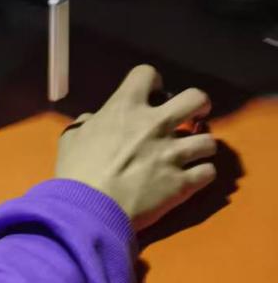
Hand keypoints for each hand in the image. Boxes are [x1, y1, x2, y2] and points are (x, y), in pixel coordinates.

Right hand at [55, 65, 215, 231]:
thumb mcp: (73, 136)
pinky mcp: (184, 183)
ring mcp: (174, 154)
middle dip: (199, 106)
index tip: (152, 94)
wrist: (91, 209)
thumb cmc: (77, 170)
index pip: (148, 73)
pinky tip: (192, 177)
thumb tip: (95, 121)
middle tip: (191, 117)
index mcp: (126, 107)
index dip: (152, 82)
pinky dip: (202, 174)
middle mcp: (156, 124)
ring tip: (190, 154)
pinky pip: (209, 172)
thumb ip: (89, 123)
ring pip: (209, 140)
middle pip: (196, 98)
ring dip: (200, 147)